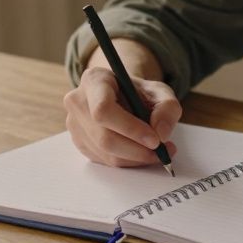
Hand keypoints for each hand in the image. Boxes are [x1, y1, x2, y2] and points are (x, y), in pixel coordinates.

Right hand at [64, 66, 181, 167]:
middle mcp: (78, 102)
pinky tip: (141, 152)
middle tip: (161, 152)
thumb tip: (161, 133)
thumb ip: (167, 108)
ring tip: (158, 153)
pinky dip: (127, 161)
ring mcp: (75, 124)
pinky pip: (104, 160)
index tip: (154, 139)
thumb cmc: (138, 92)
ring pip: (105, 153)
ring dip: (135, 158)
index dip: (130, 128)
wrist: (122, 95)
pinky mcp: (79, 142)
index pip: (103, 109)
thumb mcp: (160, 91)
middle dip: (137, 150)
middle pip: (104, 137)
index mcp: (94, 80)